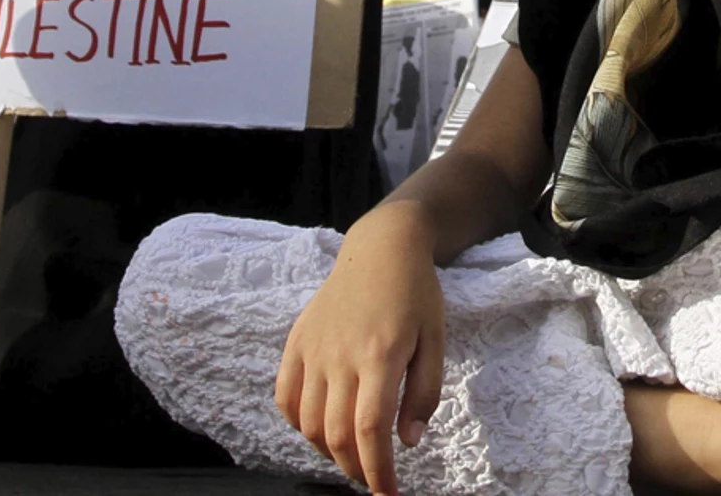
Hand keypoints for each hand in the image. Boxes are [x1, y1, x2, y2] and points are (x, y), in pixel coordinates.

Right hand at [275, 210, 445, 495]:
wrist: (381, 248)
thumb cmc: (415, 295)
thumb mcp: (435, 340)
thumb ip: (424, 393)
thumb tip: (407, 442)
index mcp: (381, 356)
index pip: (371, 431)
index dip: (378, 472)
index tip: (388, 493)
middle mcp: (341, 356)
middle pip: (338, 434)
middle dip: (355, 469)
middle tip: (372, 480)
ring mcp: (313, 349)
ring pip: (308, 422)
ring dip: (328, 452)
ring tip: (350, 457)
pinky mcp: (296, 343)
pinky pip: (285, 397)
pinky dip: (298, 425)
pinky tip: (320, 429)